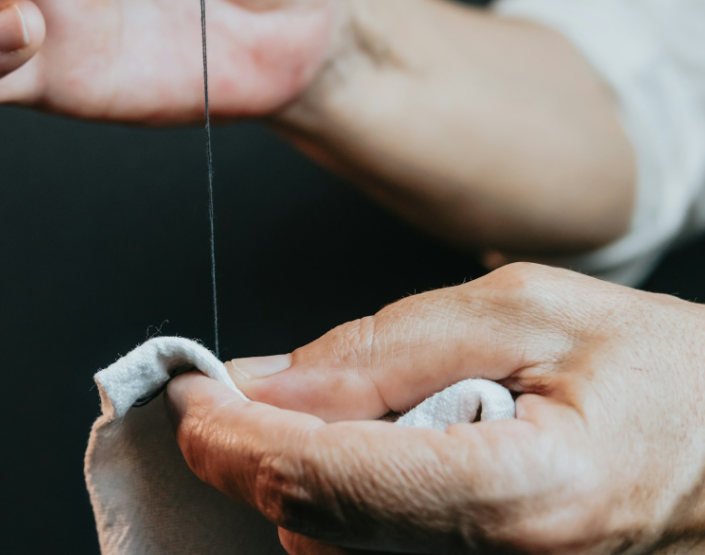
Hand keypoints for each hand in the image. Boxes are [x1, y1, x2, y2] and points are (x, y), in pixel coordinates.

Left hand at [168, 263, 704, 553]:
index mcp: (524, 495)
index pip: (336, 485)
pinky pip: (379, 547)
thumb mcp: (524, 309)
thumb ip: (388, 347)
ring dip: (291, 473)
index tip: (189, 403)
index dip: (241, 444)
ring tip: (299, 408)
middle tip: (218, 394)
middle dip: (249, 458)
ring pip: (338, 545)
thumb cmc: (652, 366)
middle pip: (321, 527)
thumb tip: (270, 382)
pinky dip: (336, 493)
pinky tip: (347, 442)